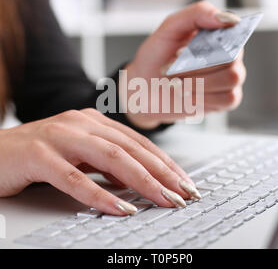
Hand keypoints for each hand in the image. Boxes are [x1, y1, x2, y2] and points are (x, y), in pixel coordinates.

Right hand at [0, 109, 200, 214]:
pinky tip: (121, 209)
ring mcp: (60, 136)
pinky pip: (75, 178)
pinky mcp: (39, 155)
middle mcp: (80, 123)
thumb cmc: (39, 153)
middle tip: (184, 193)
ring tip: (164, 200)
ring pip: (111, 158)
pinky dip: (100, 195)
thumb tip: (137, 180)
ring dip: (142, 181)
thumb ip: (106, 163)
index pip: (137, 142)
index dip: (164, 162)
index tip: (184, 181)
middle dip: (162, 173)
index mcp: (93, 121)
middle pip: (131, 149)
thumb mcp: (80, 154)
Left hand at [124, 1, 245, 128]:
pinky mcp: (224, 100)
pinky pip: (228, 98)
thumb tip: (226, 18)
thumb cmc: (156, 59)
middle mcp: (227, 55)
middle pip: (232, 57)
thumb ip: (197, 14)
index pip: (235, 31)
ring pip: (231, 78)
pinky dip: (203, 97)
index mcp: (217, 34)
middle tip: (173, 68)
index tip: (184, 50)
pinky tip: (188, 94)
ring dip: (198, 81)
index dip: (212, 42)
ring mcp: (228, 78)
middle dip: (197, 65)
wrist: (144, 89)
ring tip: (177, 81)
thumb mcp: (169, 29)